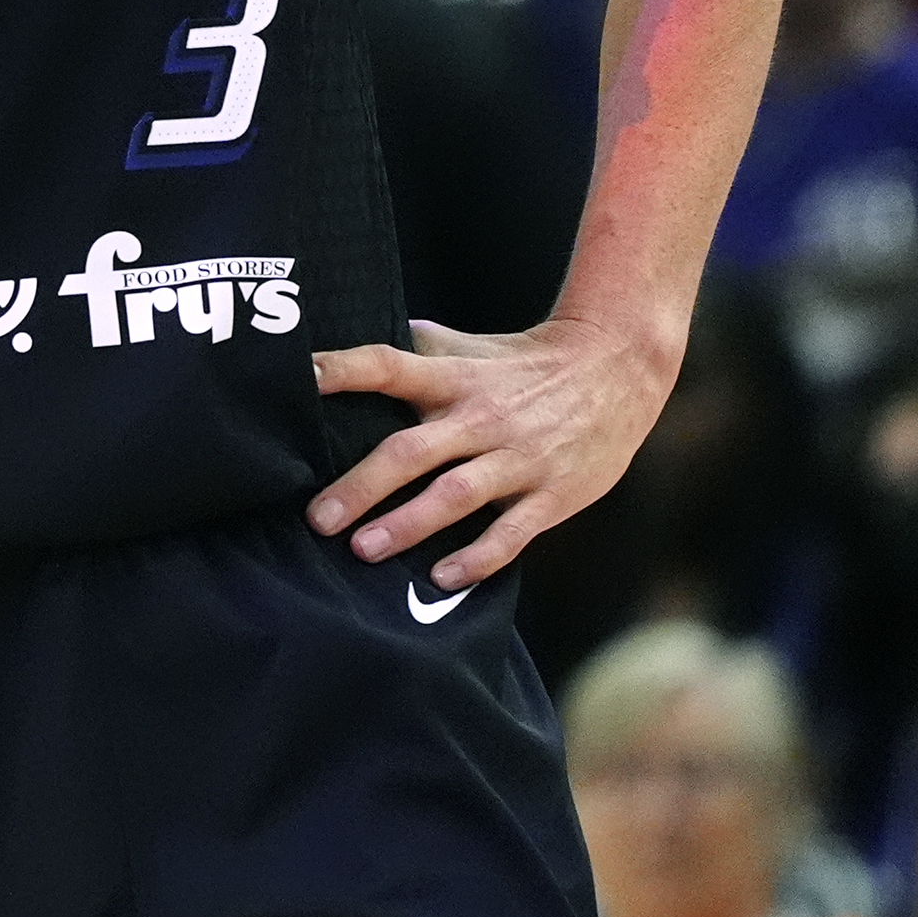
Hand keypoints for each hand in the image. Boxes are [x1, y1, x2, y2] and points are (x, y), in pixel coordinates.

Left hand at [308, 314, 674, 590]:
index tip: (300, 380)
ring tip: (363, 550)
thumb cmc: (524, 362)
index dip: (343, 370)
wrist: (617, 367)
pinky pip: (511, 533)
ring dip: (408, 525)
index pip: (388, 366)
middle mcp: (480, 417)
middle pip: (412, 450)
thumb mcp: (470, 346)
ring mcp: (518, 457)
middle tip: (319, 518)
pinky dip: (477, 558)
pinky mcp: (553, 494)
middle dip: (362, 487)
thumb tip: (357, 338)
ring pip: (456, 496)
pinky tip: (441, 578)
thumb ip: (417, 349)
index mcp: (453, 377)